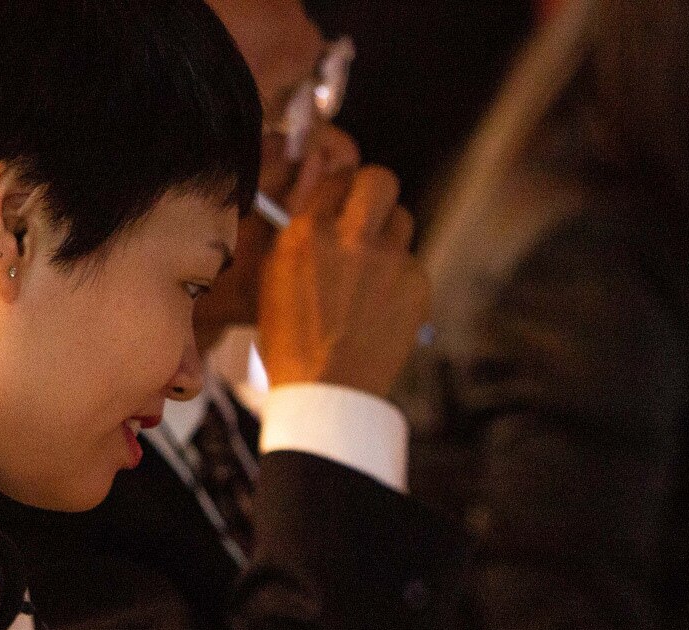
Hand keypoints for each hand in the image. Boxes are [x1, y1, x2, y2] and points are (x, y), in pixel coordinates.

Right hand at [256, 164, 431, 396]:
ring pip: (402, 220)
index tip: (342, 202)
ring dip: (388, 235)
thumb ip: (296, 235)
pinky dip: (400, 277)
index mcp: (309, 234)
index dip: (341, 189)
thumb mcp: (272, 279)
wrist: (328, 392)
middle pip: (380, 180)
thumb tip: (315, 207)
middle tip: (367, 213)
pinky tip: (381, 303)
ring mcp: (390, 261)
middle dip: (373, 192)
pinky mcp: (416, 285)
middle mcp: (352, 239)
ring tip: (373, 267)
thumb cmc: (292, 342)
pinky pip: (413, 263)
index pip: (337, 178)